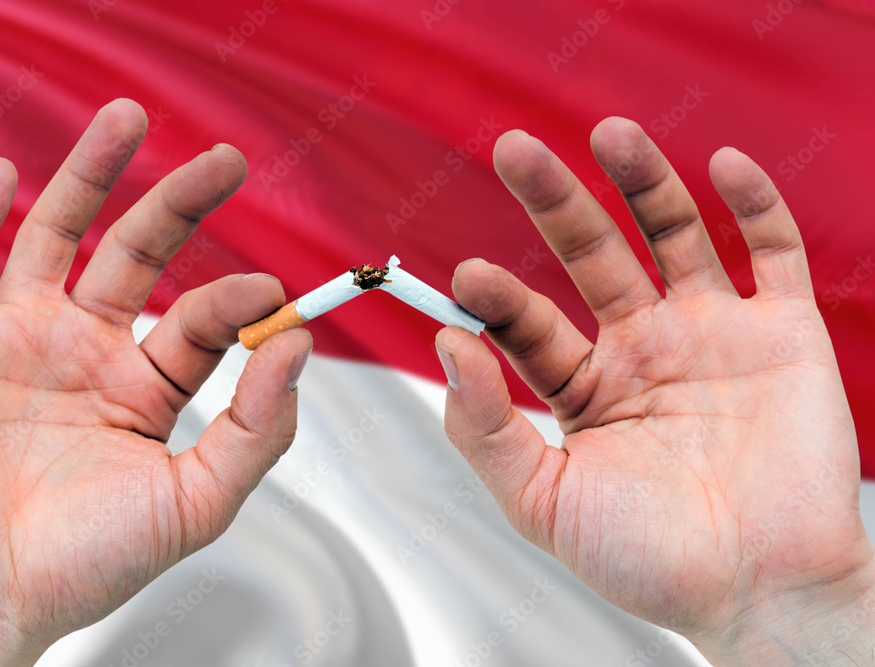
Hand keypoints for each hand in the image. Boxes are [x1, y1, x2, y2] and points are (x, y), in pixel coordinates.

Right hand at [0, 99, 311, 664]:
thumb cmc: (82, 565)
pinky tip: (9, 172)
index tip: (274, 295)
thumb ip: (256, 429)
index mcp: (143, 392)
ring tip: (128, 120)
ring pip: (58, 236)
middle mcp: (86, 355)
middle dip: (182, 203)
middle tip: (227, 162)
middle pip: (139, 256)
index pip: (201, 321)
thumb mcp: (196, 500)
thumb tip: (296, 348)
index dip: (239, 300)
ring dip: (91, 176)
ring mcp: (20, 341)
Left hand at [436, 119, 874, 664]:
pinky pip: (772, 254)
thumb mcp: (542, 503)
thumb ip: (486, 431)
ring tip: (608, 133)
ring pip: (673, 236)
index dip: (497, 298)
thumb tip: (447, 348)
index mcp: (585, 389)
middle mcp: (643, 350)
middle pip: (592, 256)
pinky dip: (752, 206)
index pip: (530, 324)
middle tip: (514, 152)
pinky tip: (720, 166)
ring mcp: (712, 335)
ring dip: (643, 182)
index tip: (464, 279)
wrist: (761, 595)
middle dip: (555, 203)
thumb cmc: (651, 562)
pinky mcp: (783, 334)